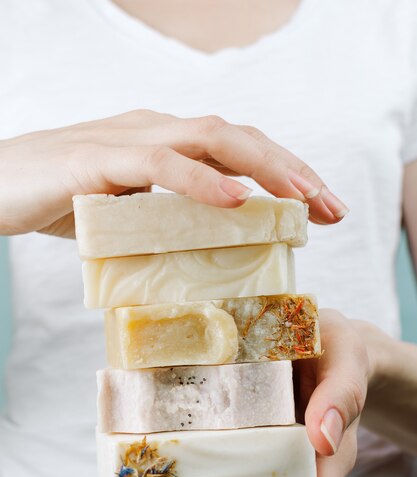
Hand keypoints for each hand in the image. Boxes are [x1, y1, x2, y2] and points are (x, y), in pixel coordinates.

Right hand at [0, 110, 347, 236]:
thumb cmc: (60, 199)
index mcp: (165, 142)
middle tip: (332, 209)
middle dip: (292, 169)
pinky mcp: (97, 160)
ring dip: (262, 167)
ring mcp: (127, 141)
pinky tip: (233, 199)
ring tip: (302, 199)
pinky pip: (158, 162)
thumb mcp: (128, 211)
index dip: (286, 172)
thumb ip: (167, 218)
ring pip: (210, 139)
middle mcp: (154, 131)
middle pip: (239, 137)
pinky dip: (198, 179)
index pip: (238, 149)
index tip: (323, 209)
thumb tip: (208, 249)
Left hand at [125, 310, 368, 476]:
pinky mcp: (234, 441)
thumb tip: (323, 439)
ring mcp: (257, 459)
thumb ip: (342, 395)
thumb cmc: (338, 352)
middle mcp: (287, 470)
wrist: (322, 343)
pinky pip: (205, 465)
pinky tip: (134, 466)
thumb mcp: (347, 362)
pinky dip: (170, 470)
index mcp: (323, 463)